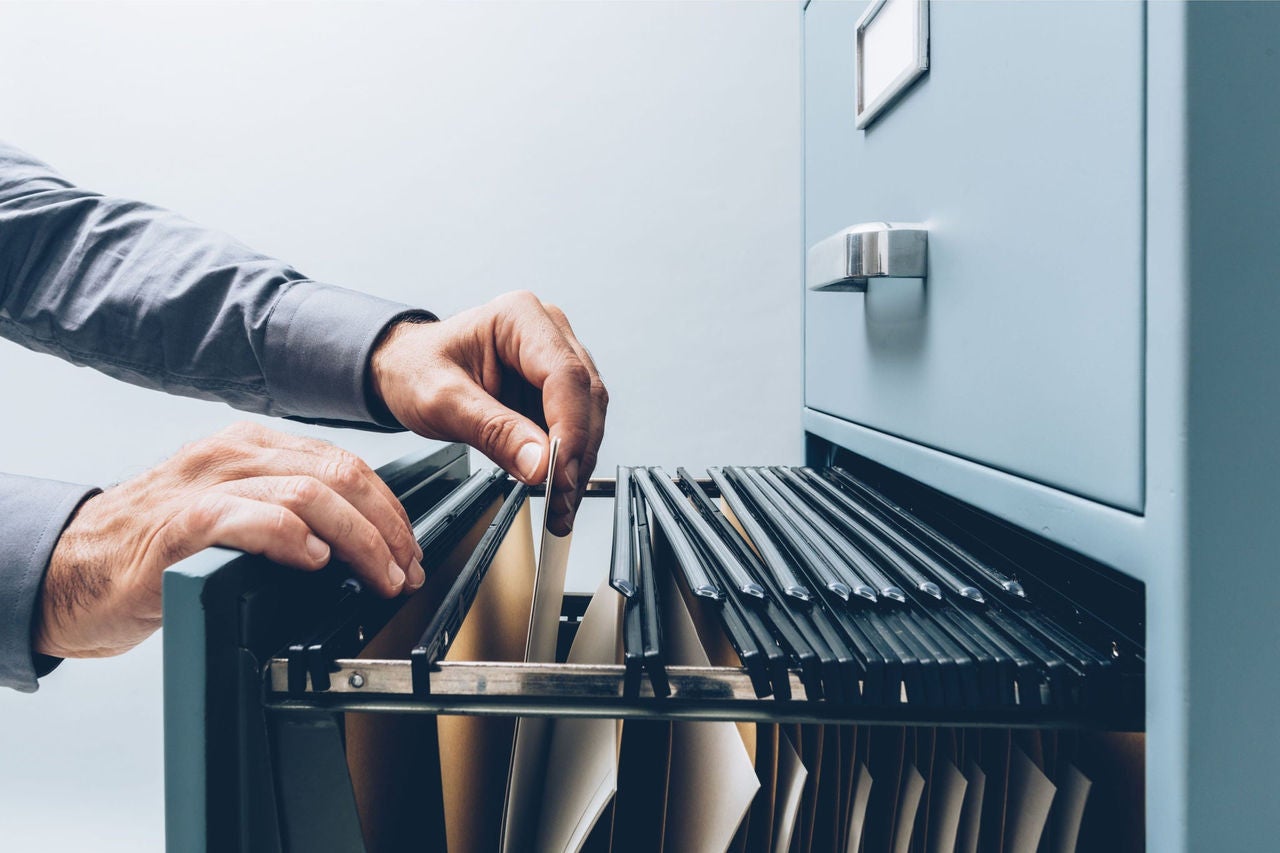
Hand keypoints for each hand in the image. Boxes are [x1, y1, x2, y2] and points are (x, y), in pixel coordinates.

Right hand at [34, 422, 423, 658]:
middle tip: (405, 568)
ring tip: (378, 576)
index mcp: (251, 446)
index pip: (345, 463)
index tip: (409, 548)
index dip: (389, 508)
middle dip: (387, 526)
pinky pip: (254, 519)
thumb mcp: (232, 510)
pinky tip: (316, 563)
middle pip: (340, 474)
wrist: (74, 568)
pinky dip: (296, 540)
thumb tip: (359, 539)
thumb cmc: (156, 546)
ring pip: (310, 494)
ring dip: (359, 540)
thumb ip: (286, 508)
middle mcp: (233, 454)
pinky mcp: (182, 525)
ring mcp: (206, 485)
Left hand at [370, 290, 607, 534]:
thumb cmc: (416, 368)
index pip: (565, 375)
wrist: (405, 369)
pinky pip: (576, 428)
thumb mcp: (442, 401)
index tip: (558, 473)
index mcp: (520, 318)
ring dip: (578, 464)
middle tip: (560, 499)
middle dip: (577, 454)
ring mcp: (556, 361)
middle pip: (586, 397)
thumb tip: (540, 464)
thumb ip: (493, 430)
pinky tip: (556, 489)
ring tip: (559, 505)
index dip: (570, 429)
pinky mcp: (555, 390)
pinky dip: (568, 463)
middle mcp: (548, 332)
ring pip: (589, 416)